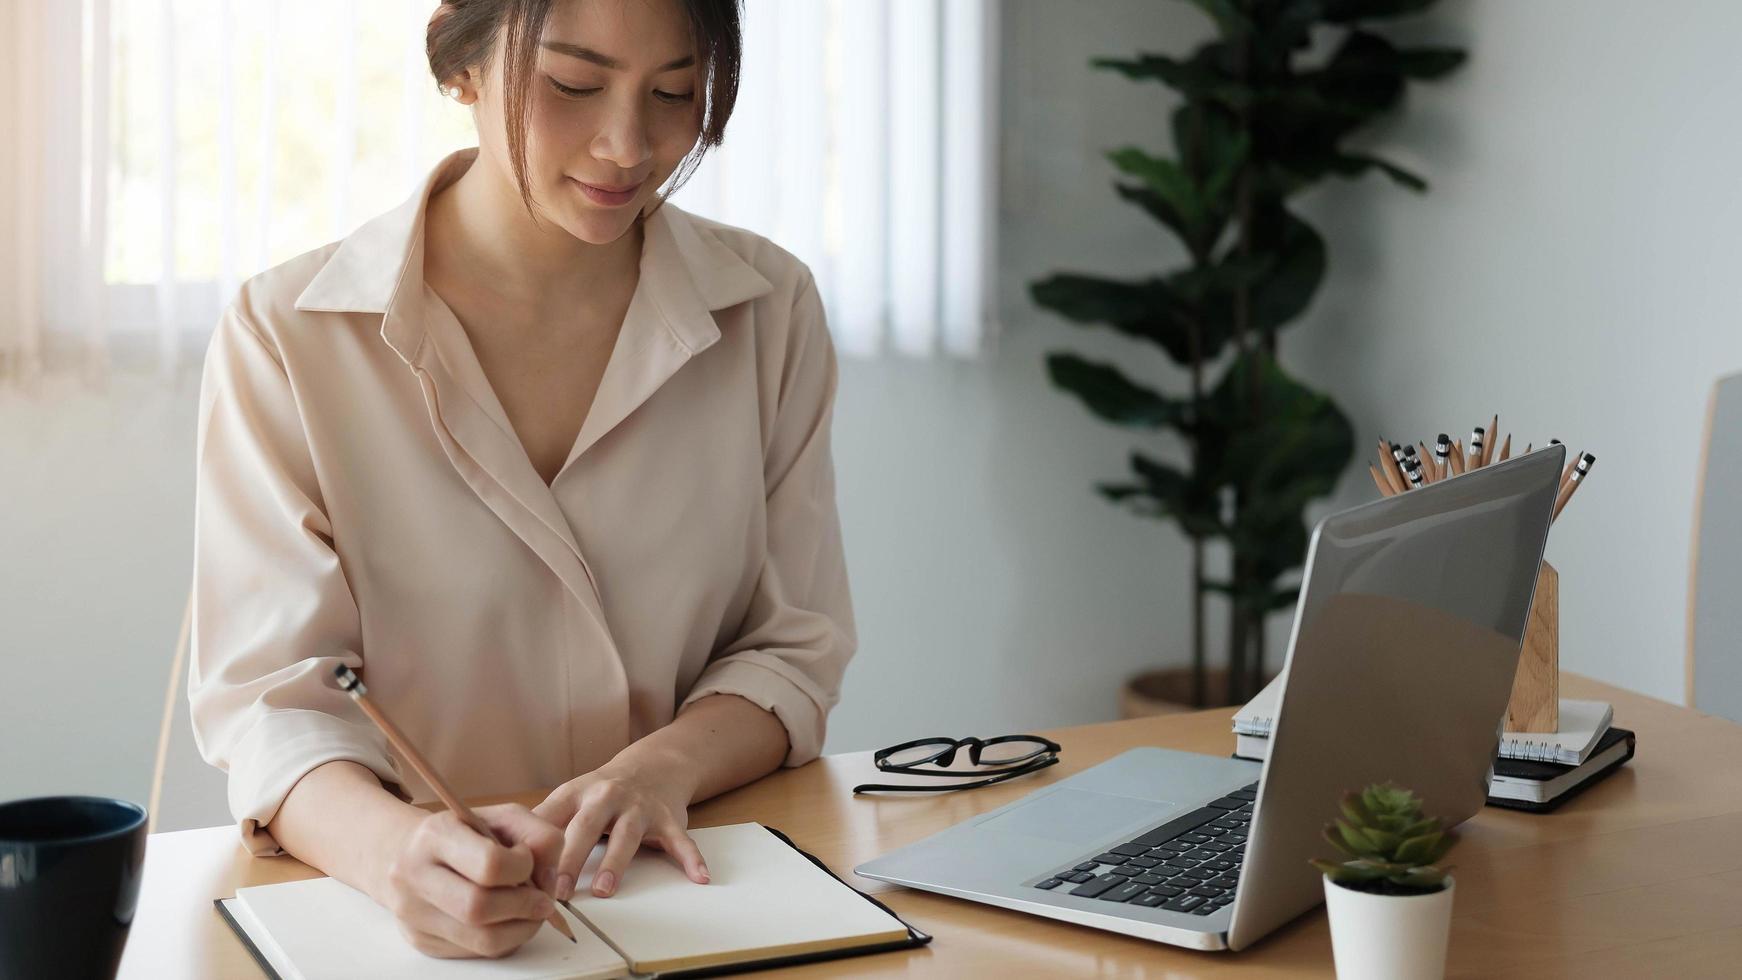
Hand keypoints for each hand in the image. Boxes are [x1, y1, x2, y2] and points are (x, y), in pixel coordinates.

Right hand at [379, 803, 563, 958]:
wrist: (408, 853)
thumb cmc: (464, 834)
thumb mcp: (502, 817)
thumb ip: (538, 835)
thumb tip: (549, 877)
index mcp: (435, 835)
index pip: (490, 864)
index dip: (524, 867)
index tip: (528, 860)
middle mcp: (414, 875)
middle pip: (480, 908)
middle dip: (525, 906)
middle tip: (542, 899)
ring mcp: (413, 913)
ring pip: (482, 940)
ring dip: (522, 928)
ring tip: (531, 910)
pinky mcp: (421, 941)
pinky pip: (477, 952)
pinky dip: (504, 939)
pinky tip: (506, 919)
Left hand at [532, 757, 710, 900]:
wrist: (654, 765)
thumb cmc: (603, 791)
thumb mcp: (570, 796)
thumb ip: (545, 822)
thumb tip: (507, 852)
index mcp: (579, 793)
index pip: (553, 820)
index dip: (537, 846)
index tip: (523, 874)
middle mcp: (608, 797)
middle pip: (587, 826)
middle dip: (571, 858)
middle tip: (558, 890)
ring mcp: (640, 808)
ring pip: (628, 835)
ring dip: (616, 862)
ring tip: (605, 889)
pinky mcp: (668, 819)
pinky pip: (681, 841)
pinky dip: (691, 858)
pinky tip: (698, 876)